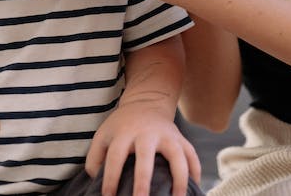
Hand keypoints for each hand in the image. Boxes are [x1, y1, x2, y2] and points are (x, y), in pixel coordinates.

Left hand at [86, 100, 200, 195]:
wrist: (146, 103)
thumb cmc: (122, 127)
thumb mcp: (103, 135)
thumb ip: (95, 158)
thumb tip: (95, 182)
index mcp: (125, 133)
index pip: (115, 156)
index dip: (110, 178)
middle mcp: (147, 133)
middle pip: (145, 156)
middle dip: (143, 180)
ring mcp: (168, 135)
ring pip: (177, 156)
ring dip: (179, 178)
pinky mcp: (181, 139)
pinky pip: (192, 156)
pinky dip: (195, 172)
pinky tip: (194, 189)